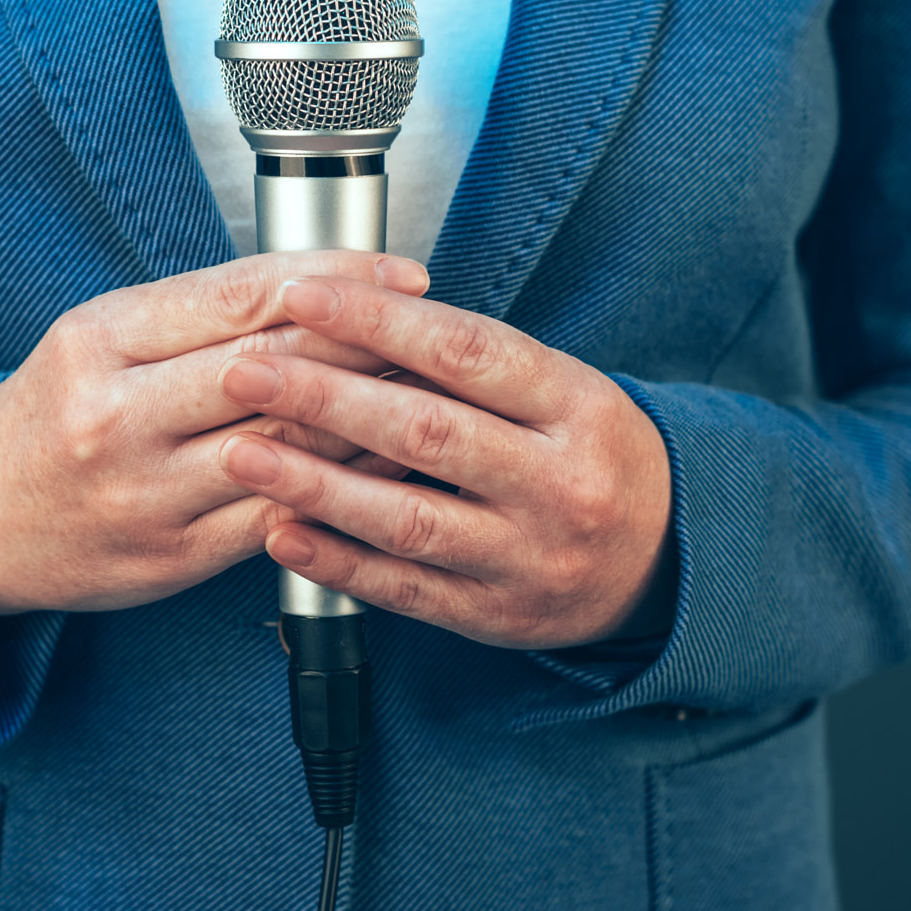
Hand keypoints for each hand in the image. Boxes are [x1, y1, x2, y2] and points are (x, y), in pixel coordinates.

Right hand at [0, 253, 432, 614]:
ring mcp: (146, 493)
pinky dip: (343, 482)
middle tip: (431, 325)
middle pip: (271, 366)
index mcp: (98, 342)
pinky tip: (385, 461)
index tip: (398, 271)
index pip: (239, 297)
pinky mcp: (174, 555)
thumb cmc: (54, 415)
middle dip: (366, 340)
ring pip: (286, 444)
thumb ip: (196, 312)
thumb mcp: (100, 337)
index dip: (334, 279)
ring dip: (369, 414)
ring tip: (426, 389)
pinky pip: (282, 513)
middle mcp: (117, 417)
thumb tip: (317, 282)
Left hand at [216, 277, 675, 648]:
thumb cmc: (588, 452)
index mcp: (576, 405)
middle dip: (324, 397)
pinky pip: (407, 590)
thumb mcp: (560, 389)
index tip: (300, 295)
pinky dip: (337, 563)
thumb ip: (468, 362)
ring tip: (243, 451)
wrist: (668, 558)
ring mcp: (532, 556)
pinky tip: (281, 533)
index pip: (466, 350)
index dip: (377, 319)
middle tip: (246, 372)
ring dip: (315, 485)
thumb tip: (354, 313)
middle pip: (427, 432)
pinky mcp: (500, 615)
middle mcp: (560, 482)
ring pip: (409, 518)